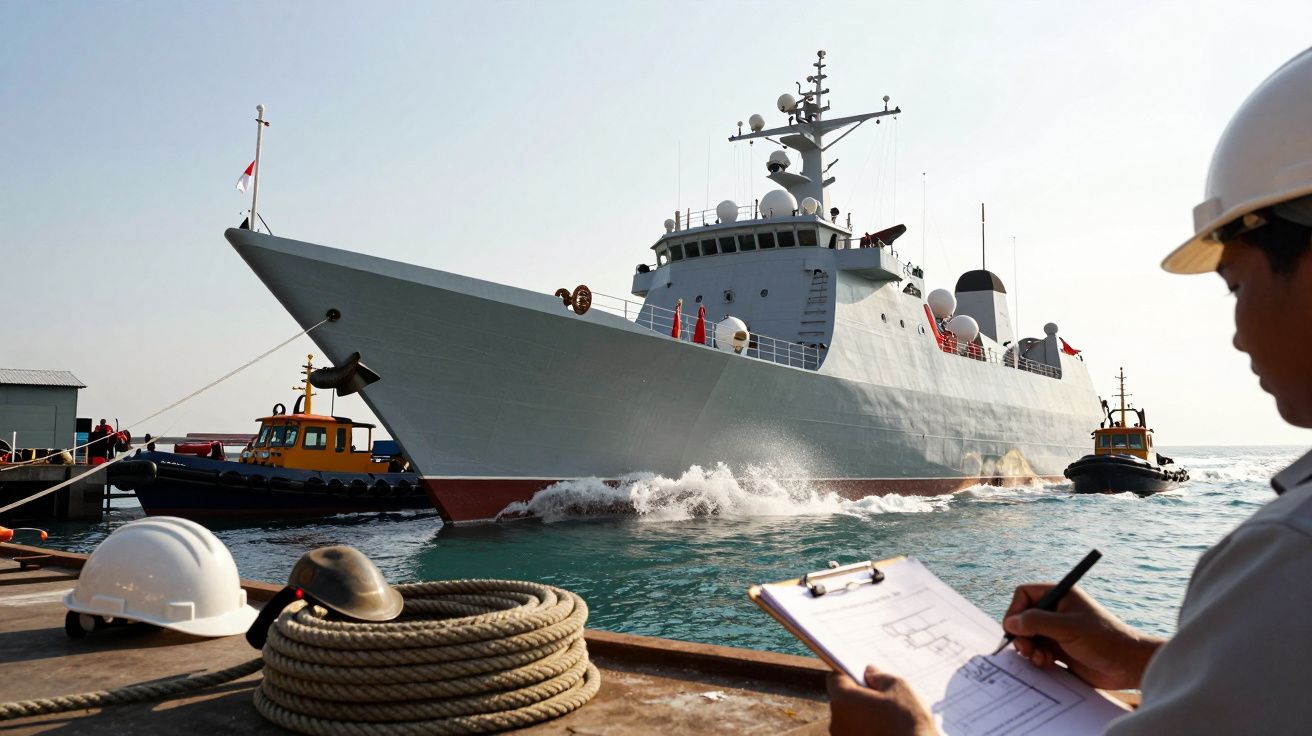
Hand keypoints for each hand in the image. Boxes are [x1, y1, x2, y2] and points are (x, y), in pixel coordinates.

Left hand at [827, 665, 936, 735]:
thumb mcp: (898, 688)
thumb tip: (869, 673)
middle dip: (857, 697)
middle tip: (881, 699)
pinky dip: (865, 731)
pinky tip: (884, 732)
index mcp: (843, 699)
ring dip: (861, 716)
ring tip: (886, 719)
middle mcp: (836, 721)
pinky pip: (854, 734)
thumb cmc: (906, 722)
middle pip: (841, 700)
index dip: (849, 675)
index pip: (835, 679)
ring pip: (848, 720)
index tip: (862, 677)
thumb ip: (879, 677)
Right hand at [1003, 584, 1164, 689]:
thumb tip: (1009, 623)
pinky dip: (1038, 659)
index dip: (1015, 610)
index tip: (1014, 628)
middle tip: (1026, 649)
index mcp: (1060, 596)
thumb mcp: (1067, 627)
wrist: (1128, 666)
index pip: (1025, 595)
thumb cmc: (1103, 640)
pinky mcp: (1061, 651)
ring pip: (1029, 637)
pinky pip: (1038, 652)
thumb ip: (1036, 622)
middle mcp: (1057, 612)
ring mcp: (1058, 632)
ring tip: (1040, 659)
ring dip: (1030, 649)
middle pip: (1023, 618)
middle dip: (1022, 635)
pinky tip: (1048, 664)